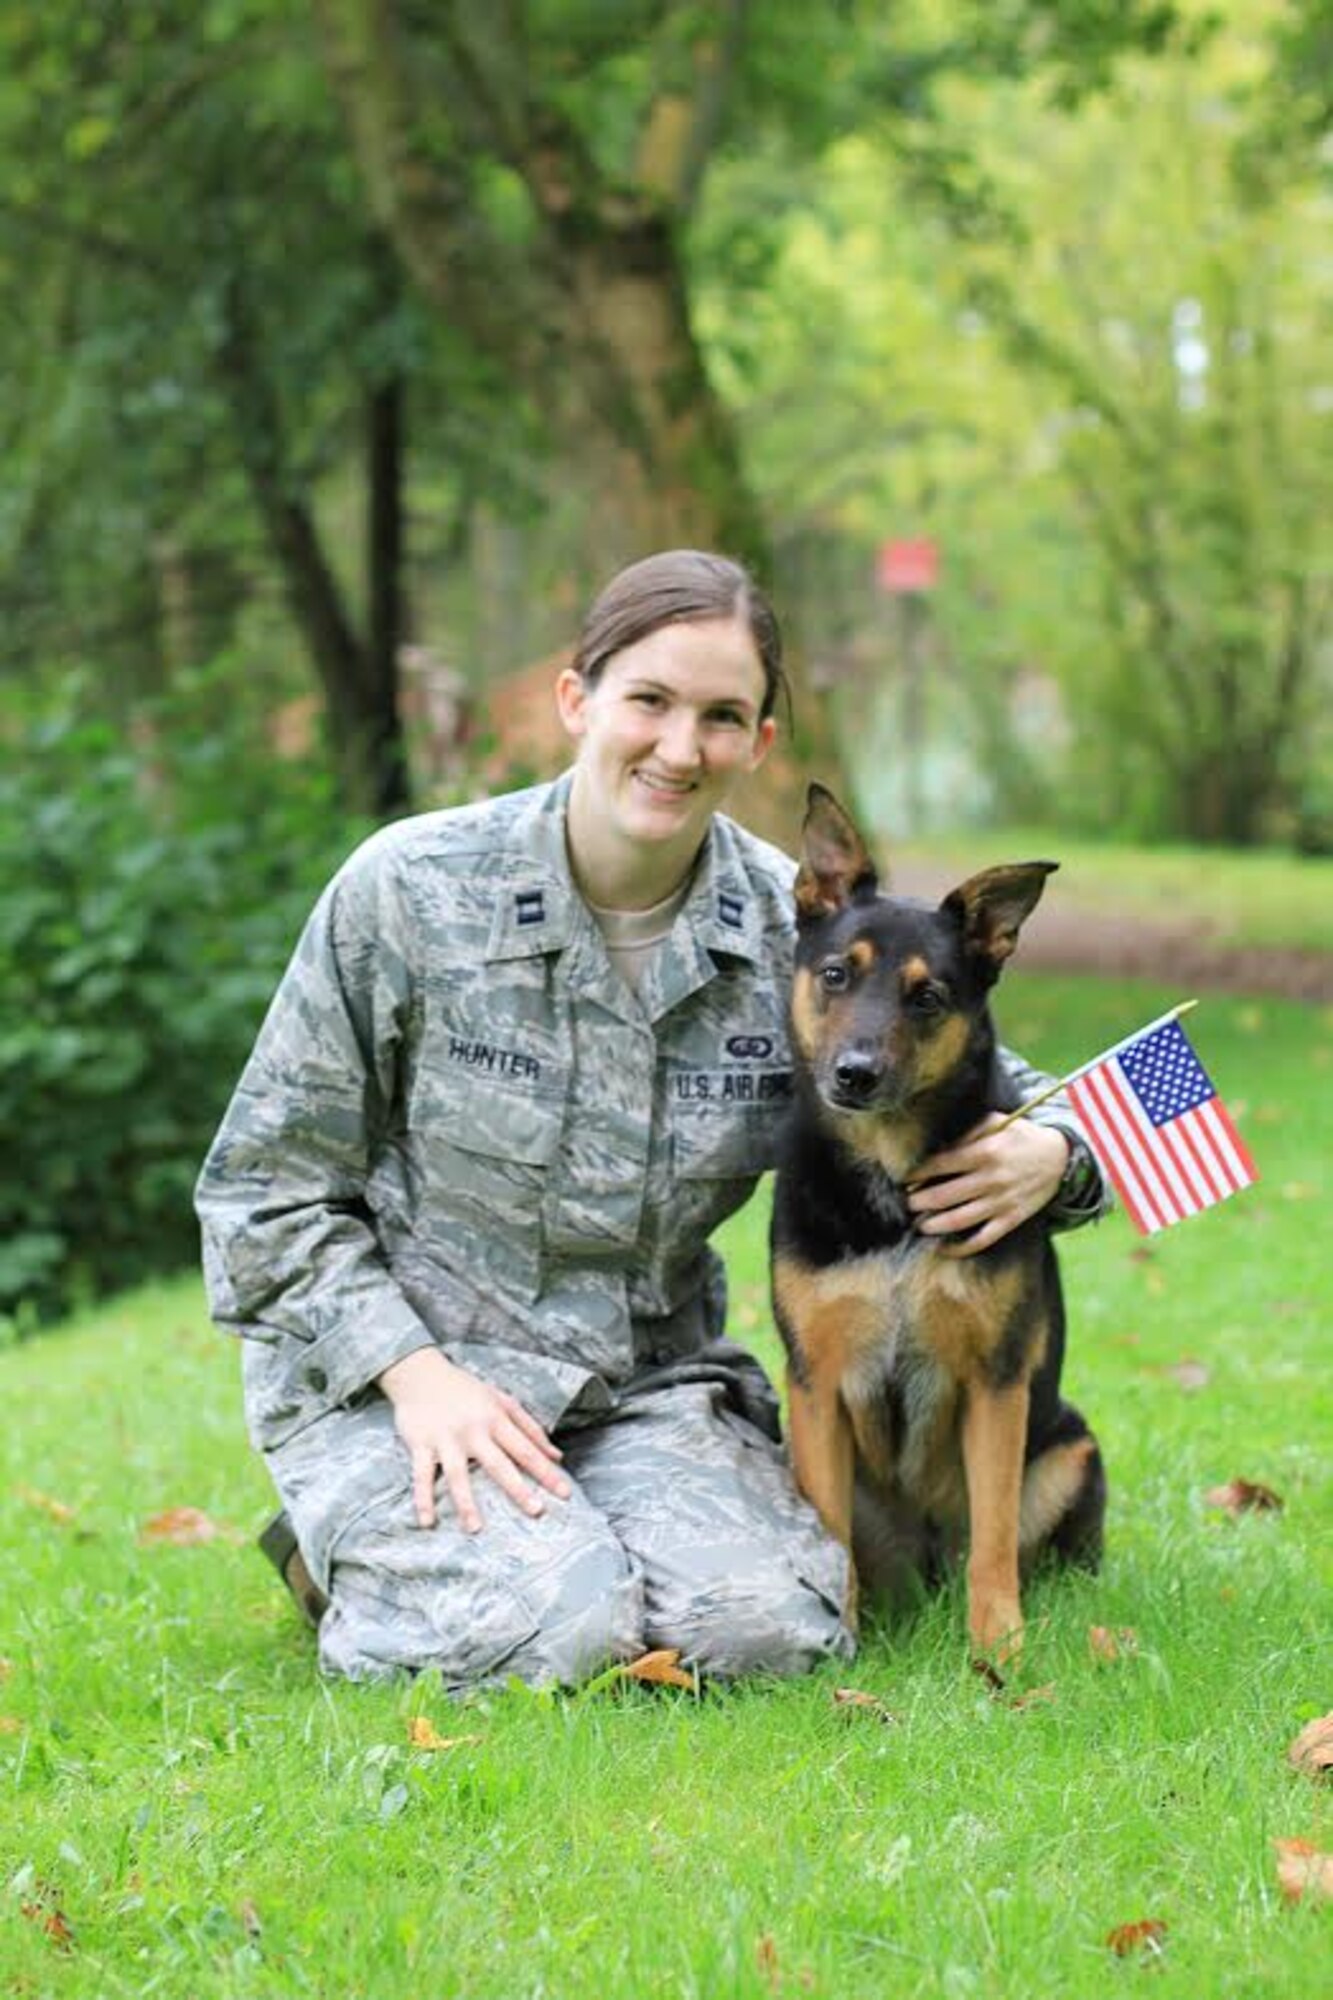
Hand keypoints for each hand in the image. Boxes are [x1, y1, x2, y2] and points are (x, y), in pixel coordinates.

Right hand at [378, 1349, 570, 1532]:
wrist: (421, 1373)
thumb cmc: (466, 1389)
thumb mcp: (502, 1400)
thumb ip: (530, 1428)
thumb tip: (557, 1456)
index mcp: (495, 1419)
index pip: (526, 1450)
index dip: (546, 1472)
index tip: (564, 1493)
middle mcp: (473, 1431)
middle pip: (498, 1465)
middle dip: (518, 1489)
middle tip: (536, 1511)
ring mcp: (445, 1439)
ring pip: (458, 1475)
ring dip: (466, 1503)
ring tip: (475, 1529)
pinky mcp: (420, 1444)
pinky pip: (421, 1476)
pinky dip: (423, 1499)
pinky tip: (428, 1521)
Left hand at [905, 1116, 1068, 1256]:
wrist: (1060, 1157)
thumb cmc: (1022, 1136)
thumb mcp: (997, 1122)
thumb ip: (967, 1132)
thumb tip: (938, 1148)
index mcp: (985, 1152)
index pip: (940, 1165)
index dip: (918, 1174)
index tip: (905, 1180)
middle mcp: (991, 1179)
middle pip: (944, 1196)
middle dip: (919, 1202)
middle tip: (906, 1204)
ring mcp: (1001, 1202)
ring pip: (959, 1220)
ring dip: (933, 1225)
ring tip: (919, 1225)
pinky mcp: (1011, 1219)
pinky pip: (983, 1238)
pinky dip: (962, 1247)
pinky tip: (944, 1247)